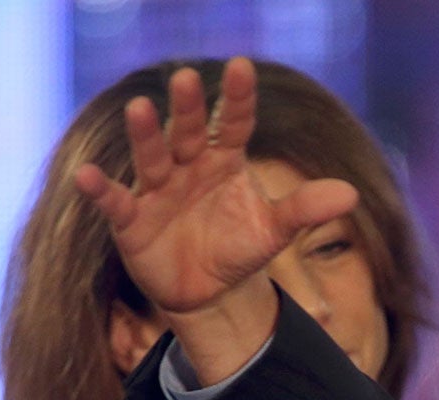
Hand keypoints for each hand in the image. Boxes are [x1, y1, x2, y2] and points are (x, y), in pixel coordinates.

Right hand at [73, 58, 356, 377]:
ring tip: (141, 109)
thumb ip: (306, 209)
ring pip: (151, 156)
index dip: (237, 99)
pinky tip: (88, 175)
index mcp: (224, 161)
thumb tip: (350, 193)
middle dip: (187, 108)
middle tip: (187, 77)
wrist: (212, 292)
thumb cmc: (240, 248)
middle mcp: (188, 166)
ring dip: (146, 134)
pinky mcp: (132, 219)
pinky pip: (115, 202)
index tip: (241, 67)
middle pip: (187, 132)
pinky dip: (101, 190)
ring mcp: (157, 189)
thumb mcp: (276, 231)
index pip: (232, 124)